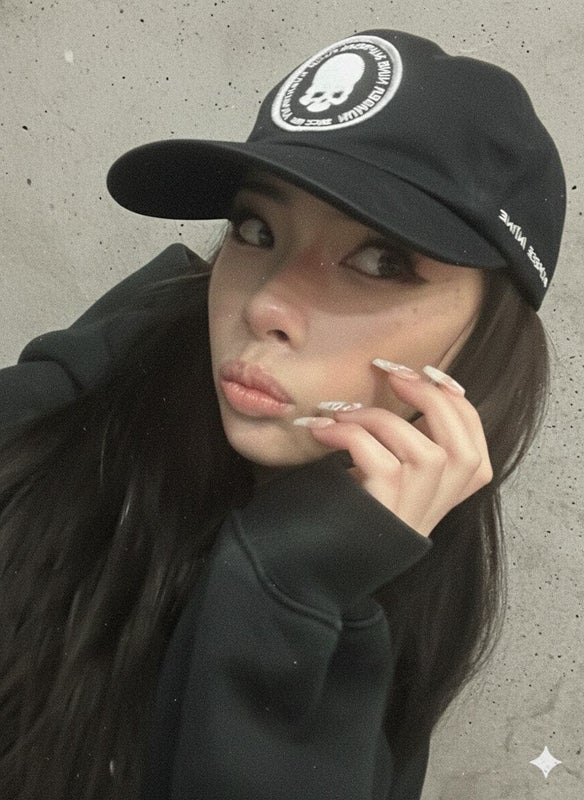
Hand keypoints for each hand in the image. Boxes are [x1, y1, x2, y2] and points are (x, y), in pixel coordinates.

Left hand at [294, 363, 492, 536]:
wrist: (310, 558)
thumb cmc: (342, 503)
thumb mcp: (383, 470)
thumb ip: (405, 441)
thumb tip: (408, 384)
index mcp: (442, 497)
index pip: (474, 446)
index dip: (457, 404)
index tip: (428, 374)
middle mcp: (434, 509)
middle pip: (463, 450)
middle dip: (434, 401)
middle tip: (393, 373)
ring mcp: (412, 516)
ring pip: (427, 455)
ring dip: (382, 419)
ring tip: (342, 411)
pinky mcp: (385, 518)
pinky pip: (383, 464)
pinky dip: (352, 436)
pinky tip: (323, 430)